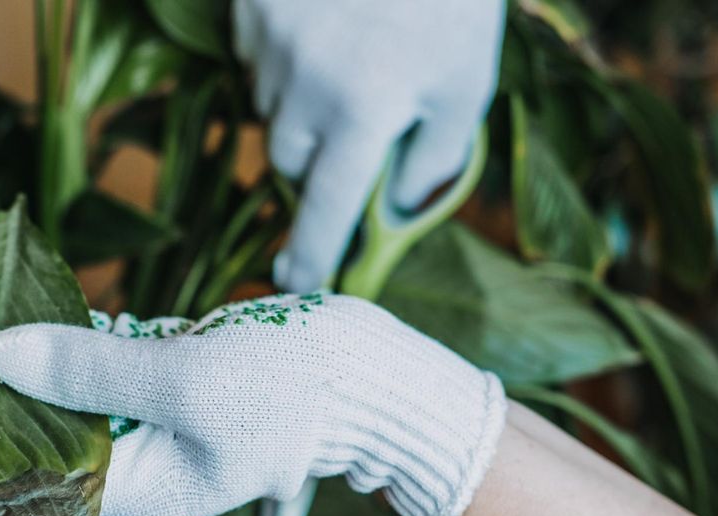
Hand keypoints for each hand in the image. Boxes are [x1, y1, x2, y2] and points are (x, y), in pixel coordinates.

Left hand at [0, 295, 505, 515]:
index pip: (20, 483)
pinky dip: (73, 351)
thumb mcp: (189, 380)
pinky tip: (51, 329)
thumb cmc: (292, 388)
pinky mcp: (166, 393)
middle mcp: (138, 471)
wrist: (364, 374)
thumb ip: (92, 371)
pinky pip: (101, 375)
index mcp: (141, 490)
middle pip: (34, 445)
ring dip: (20, 374)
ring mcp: (153, 431)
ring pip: (63, 404)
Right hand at [234, 0, 504, 291]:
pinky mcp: (252, 9)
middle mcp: (308, 83)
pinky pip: (257, 61)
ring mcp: (272, 42)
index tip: (295, 285)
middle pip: (290, 161)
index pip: (330, 206)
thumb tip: (393, 211)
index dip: (312, 253)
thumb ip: (434, 160)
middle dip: (319, 155)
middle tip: (358, 116)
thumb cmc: (450, 0)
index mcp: (366, 108)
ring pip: (272, 111)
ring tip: (348, 51)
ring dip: (302, 104)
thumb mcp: (466, 82)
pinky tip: (324, 23)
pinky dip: (285, 58)